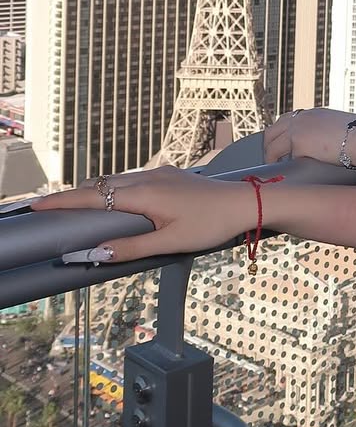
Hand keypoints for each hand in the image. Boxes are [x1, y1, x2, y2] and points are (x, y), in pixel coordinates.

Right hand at [29, 167, 249, 262]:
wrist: (246, 202)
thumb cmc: (212, 224)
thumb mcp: (172, 242)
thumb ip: (132, 247)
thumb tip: (95, 253)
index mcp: (144, 194)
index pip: (92, 197)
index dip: (63, 202)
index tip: (37, 207)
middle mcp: (148, 178)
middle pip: (99, 186)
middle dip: (74, 197)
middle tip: (50, 210)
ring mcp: (160, 173)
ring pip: (116, 181)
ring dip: (95, 192)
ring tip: (75, 207)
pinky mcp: (170, 175)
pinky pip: (132, 179)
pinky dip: (114, 189)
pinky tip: (115, 201)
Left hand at [262, 107, 355, 167]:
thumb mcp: (343, 133)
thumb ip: (331, 137)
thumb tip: (332, 150)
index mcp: (315, 114)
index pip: (289, 120)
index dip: (283, 134)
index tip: (281, 146)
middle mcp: (303, 118)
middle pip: (273, 129)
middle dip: (269, 145)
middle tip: (270, 159)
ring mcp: (298, 128)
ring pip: (271, 143)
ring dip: (270, 156)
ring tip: (273, 170)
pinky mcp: (297, 141)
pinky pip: (280, 156)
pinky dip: (280, 165)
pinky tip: (283, 174)